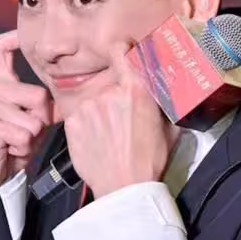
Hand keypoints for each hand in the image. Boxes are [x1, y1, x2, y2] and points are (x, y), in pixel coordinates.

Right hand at [0, 30, 54, 201]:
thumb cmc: (11, 141)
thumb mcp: (34, 118)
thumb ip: (48, 104)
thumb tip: (77, 90)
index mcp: (2, 81)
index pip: (1, 48)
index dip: (14, 38)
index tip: (23, 34)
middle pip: (38, 95)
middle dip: (41, 119)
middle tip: (26, 129)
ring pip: (33, 120)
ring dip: (30, 137)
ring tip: (16, 138)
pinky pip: (22, 135)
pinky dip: (22, 147)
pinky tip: (9, 147)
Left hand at [64, 44, 175, 199]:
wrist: (124, 189)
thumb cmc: (150, 161)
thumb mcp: (169, 129)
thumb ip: (162, 103)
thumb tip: (164, 89)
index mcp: (136, 90)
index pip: (120, 50)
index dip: (121, 50)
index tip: (122, 54)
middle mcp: (108, 92)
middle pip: (108, 84)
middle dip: (114, 97)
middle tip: (122, 119)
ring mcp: (87, 107)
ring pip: (92, 102)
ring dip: (99, 112)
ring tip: (108, 136)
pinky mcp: (71, 123)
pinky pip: (78, 117)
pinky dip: (85, 126)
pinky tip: (96, 142)